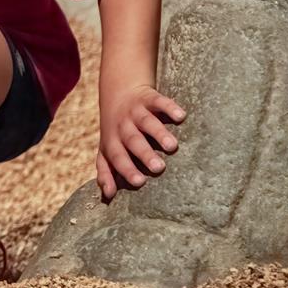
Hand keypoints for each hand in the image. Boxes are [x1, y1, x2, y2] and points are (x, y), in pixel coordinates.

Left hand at [97, 84, 185, 200]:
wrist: (118, 91)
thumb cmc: (116, 131)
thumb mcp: (107, 150)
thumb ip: (106, 172)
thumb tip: (108, 196)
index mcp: (112, 141)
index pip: (117, 157)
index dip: (126, 169)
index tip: (140, 182)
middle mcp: (122, 126)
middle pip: (132, 141)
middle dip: (144, 154)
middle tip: (158, 168)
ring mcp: (135, 111)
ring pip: (146, 122)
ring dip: (158, 133)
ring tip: (172, 146)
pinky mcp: (149, 98)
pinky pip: (159, 101)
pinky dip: (169, 107)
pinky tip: (181, 116)